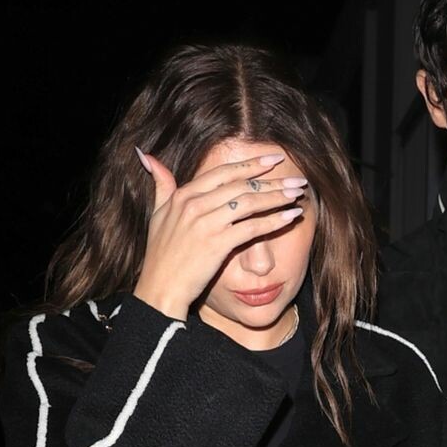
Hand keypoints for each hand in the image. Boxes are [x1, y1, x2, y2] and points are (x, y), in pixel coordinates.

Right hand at [133, 150, 306, 319]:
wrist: (160, 289)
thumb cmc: (160, 256)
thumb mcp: (157, 214)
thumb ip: (161, 185)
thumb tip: (148, 156)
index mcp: (183, 195)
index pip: (223, 172)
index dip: (250, 164)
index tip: (273, 159)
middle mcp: (194, 204)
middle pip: (241, 185)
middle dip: (272, 180)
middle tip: (296, 178)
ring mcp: (206, 223)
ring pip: (249, 203)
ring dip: (277, 197)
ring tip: (298, 195)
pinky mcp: (217, 243)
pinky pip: (251, 228)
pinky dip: (273, 221)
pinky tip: (291, 217)